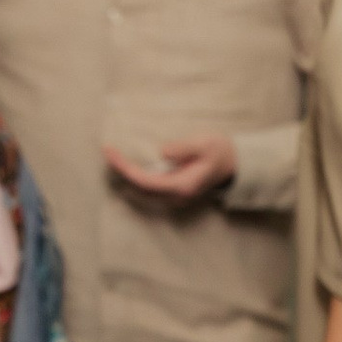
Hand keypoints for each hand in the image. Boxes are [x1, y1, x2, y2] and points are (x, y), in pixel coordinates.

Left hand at [102, 135, 236, 202]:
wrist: (233, 164)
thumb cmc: (219, 150)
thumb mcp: (205, 143)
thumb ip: (184, 148)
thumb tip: (163, 152)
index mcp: (181, 185)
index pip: (144, 181)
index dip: (125, 168)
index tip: (111, 151)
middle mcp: (176, 196)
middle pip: (140, 189)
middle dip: (121, 171)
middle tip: (108, 150)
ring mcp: (175, 197)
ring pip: (143, 192)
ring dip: (127, 176)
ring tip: (113, 156)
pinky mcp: (173, 192)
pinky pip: (149, 188)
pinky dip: (135, 177)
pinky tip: (127, 165)